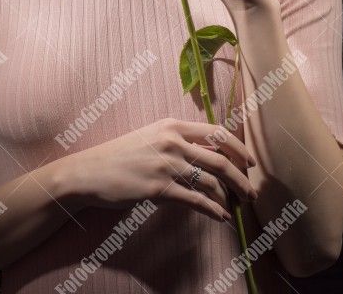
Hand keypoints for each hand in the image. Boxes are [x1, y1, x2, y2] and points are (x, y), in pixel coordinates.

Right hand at [68, 118, 256, 220]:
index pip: (216, 132)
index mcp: (172, 125)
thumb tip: (209, 154)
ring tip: (236, 206)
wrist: (91, 172)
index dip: (238, 148)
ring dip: (229, 197)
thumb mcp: (151, 137)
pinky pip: (196, 201)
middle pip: (220, 159)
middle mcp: (172, 142)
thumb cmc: (121, 155)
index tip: (250, 162)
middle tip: (252, 192)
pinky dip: (213, 210)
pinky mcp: (159, 189)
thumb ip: (178, 141)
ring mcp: (166, 165)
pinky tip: (220, 217)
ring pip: (211, 182)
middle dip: (242, 179)